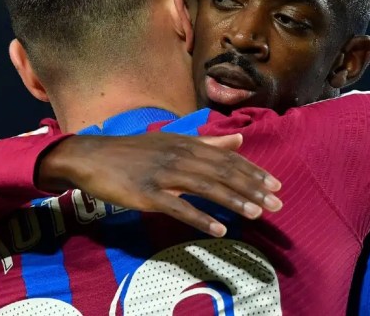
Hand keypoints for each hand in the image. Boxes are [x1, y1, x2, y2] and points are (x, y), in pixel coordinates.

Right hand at [37, 132, 281, 236]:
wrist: (92, 157)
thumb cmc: (133, 152)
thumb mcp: (172, 141)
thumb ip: (207, 142)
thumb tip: (240, 139)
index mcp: (186, 143)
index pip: (227, 158)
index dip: (253, 172)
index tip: (275, 185)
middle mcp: (179, 156)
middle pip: (222, 172)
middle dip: (252, 188)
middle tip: (276, 204)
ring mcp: (163, 175)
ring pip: (206, 188)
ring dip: (234, 201)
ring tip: (257, 213)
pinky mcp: (148, 194)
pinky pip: (178, 207)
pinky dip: (200, 218)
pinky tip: (219, 229)